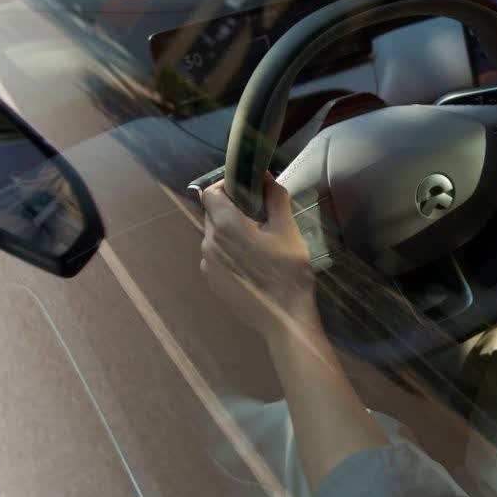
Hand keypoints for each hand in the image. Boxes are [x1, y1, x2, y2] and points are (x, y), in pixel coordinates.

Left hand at [200, 173, 319, 342]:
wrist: (284, 319)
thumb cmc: (288, 271)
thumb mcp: (288, 230)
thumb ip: (275, 198)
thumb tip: (267, 177)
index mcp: (225, 226)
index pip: (211, 193)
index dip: (226, 185)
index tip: (247, 188)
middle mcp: (209, 243)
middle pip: (212, 214)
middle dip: (231, 208)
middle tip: (258, 213)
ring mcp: (208, 265)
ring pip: (214, 236)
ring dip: (230, 231)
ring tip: (257, 240)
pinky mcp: (212, 282)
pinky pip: (216, 256)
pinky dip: (229, 251)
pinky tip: (252, 261)